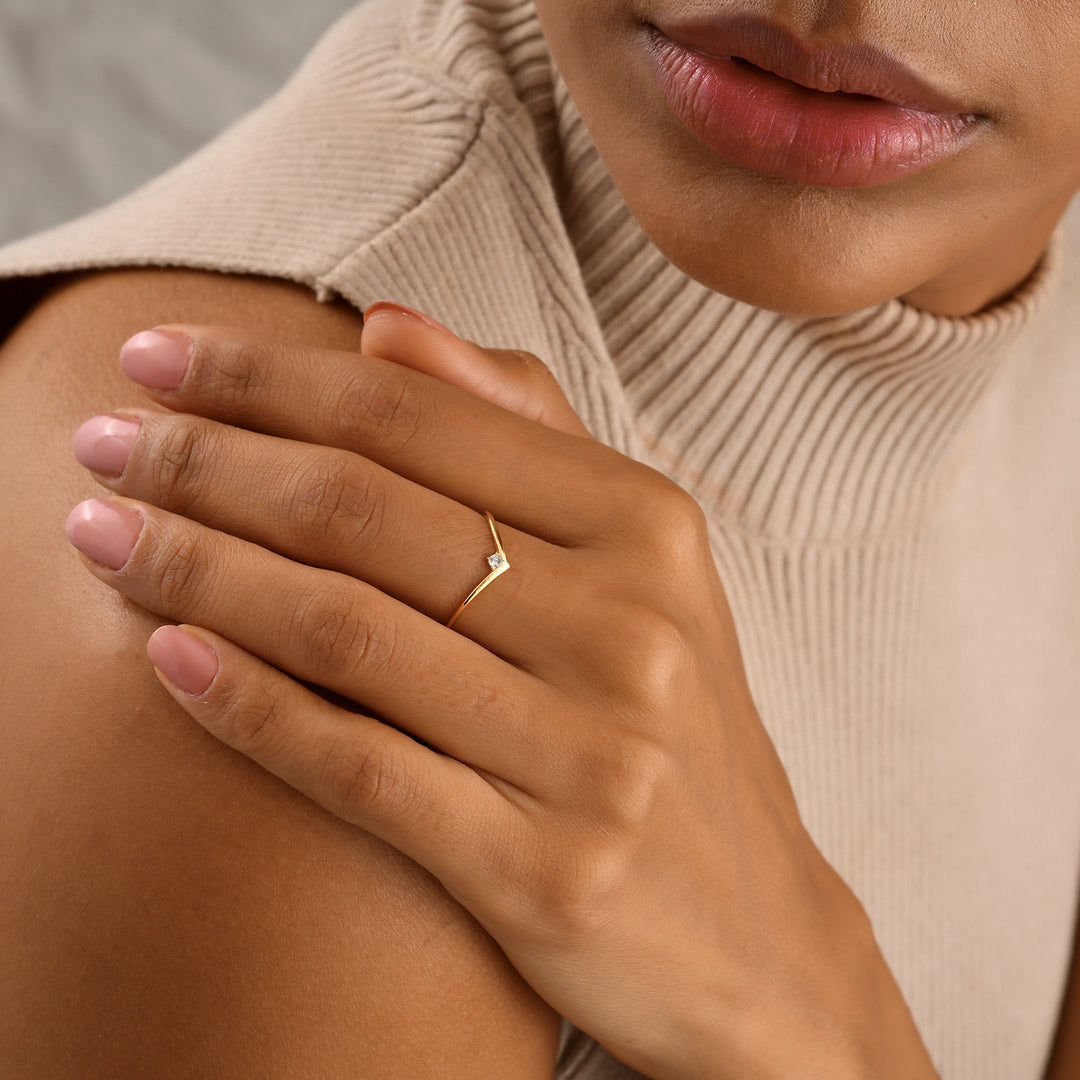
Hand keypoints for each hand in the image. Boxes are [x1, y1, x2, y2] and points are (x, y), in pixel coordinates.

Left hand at [65, 303, 934, 1078]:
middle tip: (98, 442)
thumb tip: (385, 326)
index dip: (270, 377)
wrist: (754, 930)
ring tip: (99, 535)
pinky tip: (166, 658)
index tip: (160, 355)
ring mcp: (590, 754)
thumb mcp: (637, 560)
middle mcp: (627, 626)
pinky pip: (361, 768)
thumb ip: (523, 431)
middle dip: (206, 463)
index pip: (421, 416)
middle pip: (367, 514)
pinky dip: (249, 708)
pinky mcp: (544, 871)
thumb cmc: (670, 721)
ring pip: (346, 632)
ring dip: (197, 573)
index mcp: (648, 525)